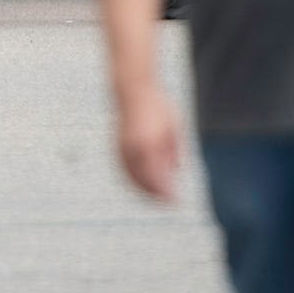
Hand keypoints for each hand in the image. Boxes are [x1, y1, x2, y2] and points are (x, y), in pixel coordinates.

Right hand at [116, 82, 181, 202]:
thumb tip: (176, 171)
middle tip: (169, 202)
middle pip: (144, 182)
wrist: (132, 90)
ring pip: (131, 179)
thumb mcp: (174, 128)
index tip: (177, 201)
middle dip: (156, 196)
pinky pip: (124, 171)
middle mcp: (133, 150)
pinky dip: (134, 181)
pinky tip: (144, 185)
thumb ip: (174, 151)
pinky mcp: (116, 147)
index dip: (167, 193)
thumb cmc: (158, 106)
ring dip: (144, 191)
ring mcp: (122, 149)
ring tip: (157, 197)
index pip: (158, 179)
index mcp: (149, 145)